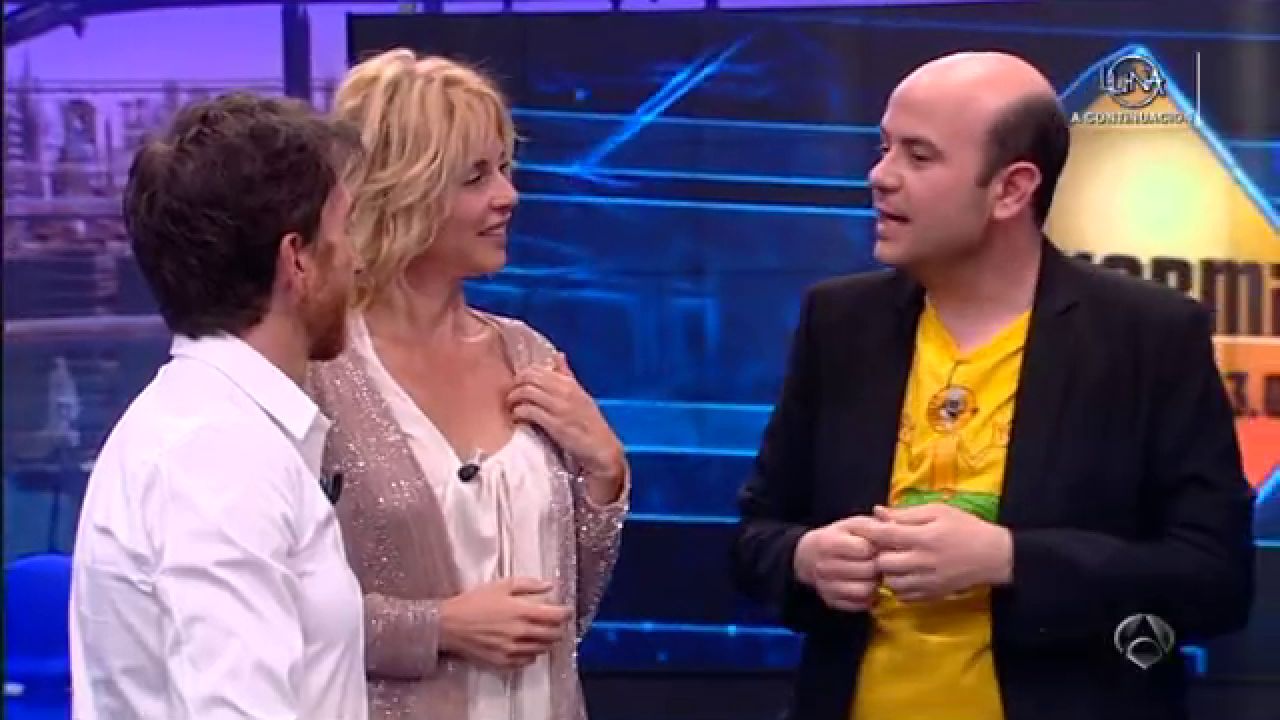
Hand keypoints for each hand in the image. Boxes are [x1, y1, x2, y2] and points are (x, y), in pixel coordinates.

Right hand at [438, 577, 571, 668]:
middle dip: (559, 628)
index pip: (555, 616)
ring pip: (542, 649)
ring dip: (547, 642)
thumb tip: (549, 585)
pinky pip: (527, 661)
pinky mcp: (504, 662)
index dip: (566, 613)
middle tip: (556, 623)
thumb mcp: (501, 585)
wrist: (449, 625)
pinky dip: (532, 654)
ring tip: (543, 634)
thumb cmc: (474, 602)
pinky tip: (527, 646)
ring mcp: (513, 650)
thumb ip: (528, 584)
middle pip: (553, 635)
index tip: (566, 610)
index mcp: (522, 612)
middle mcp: (521, 633)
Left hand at [507, 353, 625, 480]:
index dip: (523, 375)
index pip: (538, 369)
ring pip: (526, 391)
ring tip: (512, 407)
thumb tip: (558, 356)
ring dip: (514, 399)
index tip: (518, 385)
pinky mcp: (553, 424)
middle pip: (529, 377)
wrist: (601, 448)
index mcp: (570, 383)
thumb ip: (567, 375)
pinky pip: (528, 411)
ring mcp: (559, 407)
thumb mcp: (581, 395)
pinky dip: (518, 413)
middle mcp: (564, 391)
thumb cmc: (590, 423)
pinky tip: (517, 418)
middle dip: (515, 385)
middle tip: (512, 395)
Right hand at [793, 517, 882, 612]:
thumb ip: (874, 524)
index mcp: (829, 542)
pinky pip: (860, 605)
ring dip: (874, 583)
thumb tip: (895, 527)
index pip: (864, 549)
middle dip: (878, 566)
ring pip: (865, 591)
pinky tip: (865, 584)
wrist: (809, 555)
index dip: (876, 547)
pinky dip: (868, 597)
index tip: (876, 546)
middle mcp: (824, 566)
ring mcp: (826, 586)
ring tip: (873, 574)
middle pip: (867, 571)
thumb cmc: (839, 536)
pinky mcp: (831, 602)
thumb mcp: (853, 524)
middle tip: (878, 562)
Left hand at [862, 503, 1012, 602]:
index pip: (885, 536)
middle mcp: (923, 563)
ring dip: (888, 572)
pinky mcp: (932, 595)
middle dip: (878, 554)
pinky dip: (899, 587)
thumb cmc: (966, 528)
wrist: (993, 556)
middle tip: (882, 547)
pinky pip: (903, 597)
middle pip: (883, 563)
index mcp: (924, 538)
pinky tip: (905, 574)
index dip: (868, 531)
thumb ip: (906, 513)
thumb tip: (877, 512)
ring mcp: (927, 582)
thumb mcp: (938, 512)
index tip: (860, 528)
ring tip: (894, 560)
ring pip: (890, 583)